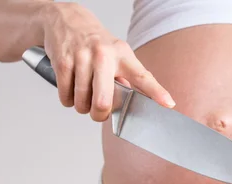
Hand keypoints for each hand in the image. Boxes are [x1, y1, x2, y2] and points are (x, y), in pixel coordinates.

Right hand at [40, 2, 173, 120]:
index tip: (168, 104)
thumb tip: (135, 104)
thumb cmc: (97, 43)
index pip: (143, 77)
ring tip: (84, 97)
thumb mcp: (118, 54)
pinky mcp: (63, 61)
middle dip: (100, 114)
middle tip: (99, 112)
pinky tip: (72, 90)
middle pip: (103, 101)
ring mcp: (82, 57)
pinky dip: (67, 100)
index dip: (157, 92)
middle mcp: (104, 55)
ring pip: (82, 102)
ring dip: (82, 107)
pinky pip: (66, 96)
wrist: (67, 20)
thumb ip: (127, 79)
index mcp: (123, 55)